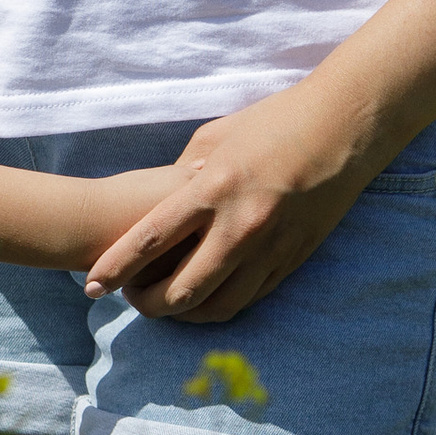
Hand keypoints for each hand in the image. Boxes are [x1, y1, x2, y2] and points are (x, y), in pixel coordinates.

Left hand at [83, 77, 390, 324]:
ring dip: (185, 314)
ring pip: (219, 306)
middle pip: (182, 288)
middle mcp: (241, 224)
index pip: (152, 239)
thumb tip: (162, 206)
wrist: (343, 126)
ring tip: (165, 306)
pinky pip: (252, 297)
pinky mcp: (295, 258)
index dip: (116, 268)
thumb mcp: (215, 136)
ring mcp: (272, 247)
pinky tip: (205, 300)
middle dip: (148, 304)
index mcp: (213, 188)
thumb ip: (183, 175)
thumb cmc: (275, 120)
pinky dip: (223, 305)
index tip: (91, 286)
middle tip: (129, 301)